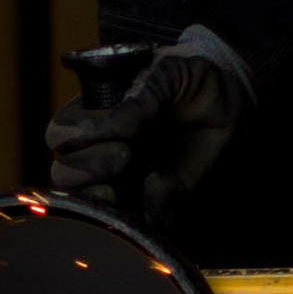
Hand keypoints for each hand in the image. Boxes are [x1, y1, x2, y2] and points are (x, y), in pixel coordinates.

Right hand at [47, 51, 248, 223]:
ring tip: (130, 175)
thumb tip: (117, 125)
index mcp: (93, 116)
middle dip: (88, 166)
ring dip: (99, 194)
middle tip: (127, 154)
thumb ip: (145, 92)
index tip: (118, 128)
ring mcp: (115, 181)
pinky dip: (136, 212)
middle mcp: (96, 151)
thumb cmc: (194, 81)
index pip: (60, 134)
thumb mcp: (174, 72)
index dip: (78, 134)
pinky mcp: (141, 204)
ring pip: (82, 202)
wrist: (233, 104)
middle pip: (62, 173)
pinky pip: (125, 221)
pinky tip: (157, 188)